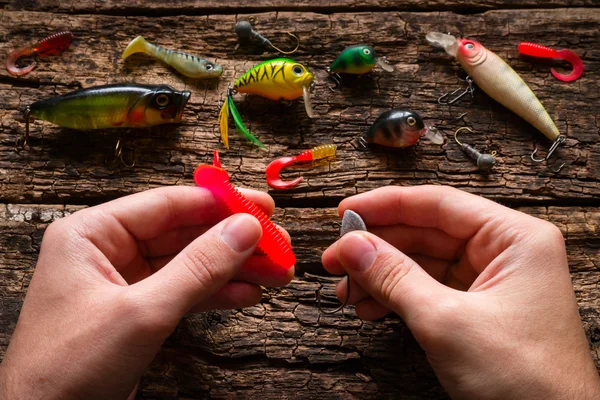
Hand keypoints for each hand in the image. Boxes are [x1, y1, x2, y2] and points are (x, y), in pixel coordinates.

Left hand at [0, 186, 293, 399]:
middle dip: (232, 241)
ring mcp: (124, 282)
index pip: (166, 205)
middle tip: (277, 242)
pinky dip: (217, 293)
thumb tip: (244, 229)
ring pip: (189, 264)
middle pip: (183, 234)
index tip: (261, 206)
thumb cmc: (69, 369)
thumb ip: (198, 268)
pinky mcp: (138, 311)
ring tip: (276, 271)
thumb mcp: (142, 312)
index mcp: (91, 234)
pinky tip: (248, 293)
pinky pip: (184, 291)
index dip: (218, 204)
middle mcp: (107, 251)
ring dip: (233, 268)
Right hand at [322, 185, 599, 399]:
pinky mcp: (479, 310)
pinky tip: (370, 308)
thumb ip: (394, 277)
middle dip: (379, 247)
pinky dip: (397, 298)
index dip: (387, 205)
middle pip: (427, 233)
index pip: (440, 204)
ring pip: (424, 263)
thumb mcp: (446, 321)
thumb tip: (352, 246)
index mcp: (515, 238)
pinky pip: (429, 290)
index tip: (346, 211)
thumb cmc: (524, 380)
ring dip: (382, 276)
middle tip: (337, 256)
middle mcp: (505, 253)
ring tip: (347, 289)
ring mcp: (492, 283)